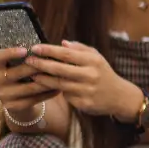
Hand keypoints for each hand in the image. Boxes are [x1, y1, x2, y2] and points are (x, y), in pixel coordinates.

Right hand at [0, 46, 55, 118]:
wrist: (16, 98)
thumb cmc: (21, 73)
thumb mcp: (18, 63)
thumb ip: (27, 55)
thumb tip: (47, 47)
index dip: (11, 53)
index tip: (25, 50)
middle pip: (18, 72)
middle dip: (37, 67)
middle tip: (54, 62)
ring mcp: (2, 94)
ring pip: (29, 87)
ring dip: (47, 81)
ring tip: (60, 75)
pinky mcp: (12, 106)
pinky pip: (34, 99)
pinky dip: (47, 93)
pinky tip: (58, 89)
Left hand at [25, 41, 140, 119]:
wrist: (119, 96)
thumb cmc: (104, 73)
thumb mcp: (97, 58)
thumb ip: (80, 49)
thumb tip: (62, 43)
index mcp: (93, 61)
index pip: (67, 53)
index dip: (49, 50)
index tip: (35, 48)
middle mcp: (90, 75)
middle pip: (60, 69)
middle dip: (42, 64)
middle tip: (28, 61)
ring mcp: (87, 91)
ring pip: (59, 84)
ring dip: (44, 79)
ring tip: (33, 74)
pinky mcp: (84, 104)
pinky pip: (66, 96)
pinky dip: (56, 91)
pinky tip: (46, 87)